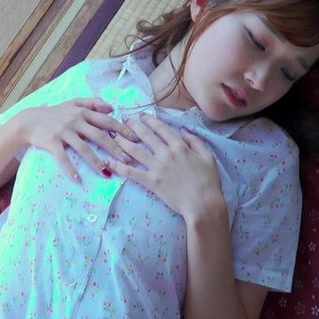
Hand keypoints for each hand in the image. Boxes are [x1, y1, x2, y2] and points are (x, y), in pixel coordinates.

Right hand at [15, 98, 137, 182]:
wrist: (29, 120)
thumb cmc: (55, 113)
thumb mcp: (73, 103)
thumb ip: (93, 103)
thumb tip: (112, 107)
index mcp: (83, 112)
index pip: (107, 121)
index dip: (122, 130)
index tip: (136, 140)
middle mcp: (75, 121)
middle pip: (99, 136)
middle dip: (115, 149)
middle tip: (128, 160)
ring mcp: (63, 132)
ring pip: (83, 148)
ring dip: (96, 162)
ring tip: (108, 173)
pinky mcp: (52, 142)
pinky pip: (63, 158)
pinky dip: (70, 169)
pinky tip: (78, 180)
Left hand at [108, 113, 224, 219]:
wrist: (203, 204)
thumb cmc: (209, 182)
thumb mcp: (208, 157)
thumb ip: (196, 141)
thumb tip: (183, 131)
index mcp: (180, 147)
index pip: (161, 129)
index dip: (150, 120)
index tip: (141, 115)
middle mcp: (166, 154)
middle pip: (145, 136)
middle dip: (132, 126)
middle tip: (122, 120)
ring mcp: (157, 168)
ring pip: (135, 151)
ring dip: (122, 142)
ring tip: (113, 136)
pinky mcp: (151, 182)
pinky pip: (131, 173)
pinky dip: (119, 166)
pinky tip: (109, 162)